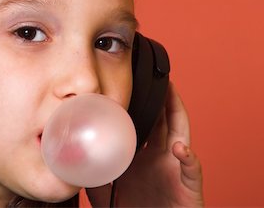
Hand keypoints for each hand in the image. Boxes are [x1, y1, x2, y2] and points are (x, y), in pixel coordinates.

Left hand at [86, 83, 203, 206]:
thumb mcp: (104, 188)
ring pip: (181, 134)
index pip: (144, 123)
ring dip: (178, 112)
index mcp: (143, 155)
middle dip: (161, 97)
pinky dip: (189, 158)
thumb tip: (72, 153)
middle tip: (154, 75)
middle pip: (164, 120)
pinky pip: (192, 169)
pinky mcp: (188, 186)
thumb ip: (92, 169)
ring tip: (171, 92)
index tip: (131, 84)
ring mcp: (175, 169)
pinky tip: (181, 149)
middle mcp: (161, 157)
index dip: (141, 104)